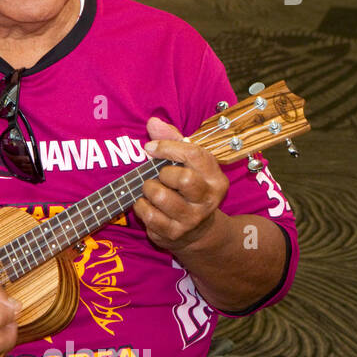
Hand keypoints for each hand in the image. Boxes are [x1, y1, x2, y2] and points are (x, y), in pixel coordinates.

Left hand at [135, 116, 229, 253]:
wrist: (197, 232)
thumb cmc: (188, 189)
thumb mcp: (188, 163)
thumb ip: (172, 140)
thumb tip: (153, 122)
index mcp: (215, 179)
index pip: (194, 154)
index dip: (167, 147)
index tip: (151, 148)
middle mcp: (207, 200)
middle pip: (183, 179)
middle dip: (162, 173)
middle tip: (158, 176)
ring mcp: (191, 219)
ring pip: (161, 197)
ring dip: (148, 189)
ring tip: (152, 189)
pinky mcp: (173, 233)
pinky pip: (148, 215)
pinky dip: (140, 206)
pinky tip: (146, 204)